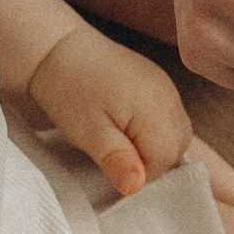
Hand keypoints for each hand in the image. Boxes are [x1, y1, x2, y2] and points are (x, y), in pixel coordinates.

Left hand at [27, 19, 192, 195]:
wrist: (56, 47)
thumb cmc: (68, 89)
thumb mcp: (88, 132)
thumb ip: (117, 159)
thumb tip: (136, 187)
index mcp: (155, 108)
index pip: (164, 160)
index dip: (139, 173)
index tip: (112, 167)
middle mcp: (168, 96)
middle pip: (177, 147)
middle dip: (150, 161)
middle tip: (114, 155)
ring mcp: (166, 87)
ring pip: (177, 133)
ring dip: (154, 146)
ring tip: (119, 141)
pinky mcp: (158, 82)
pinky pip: (169, 117)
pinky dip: (154, 130)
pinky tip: (127, 126)